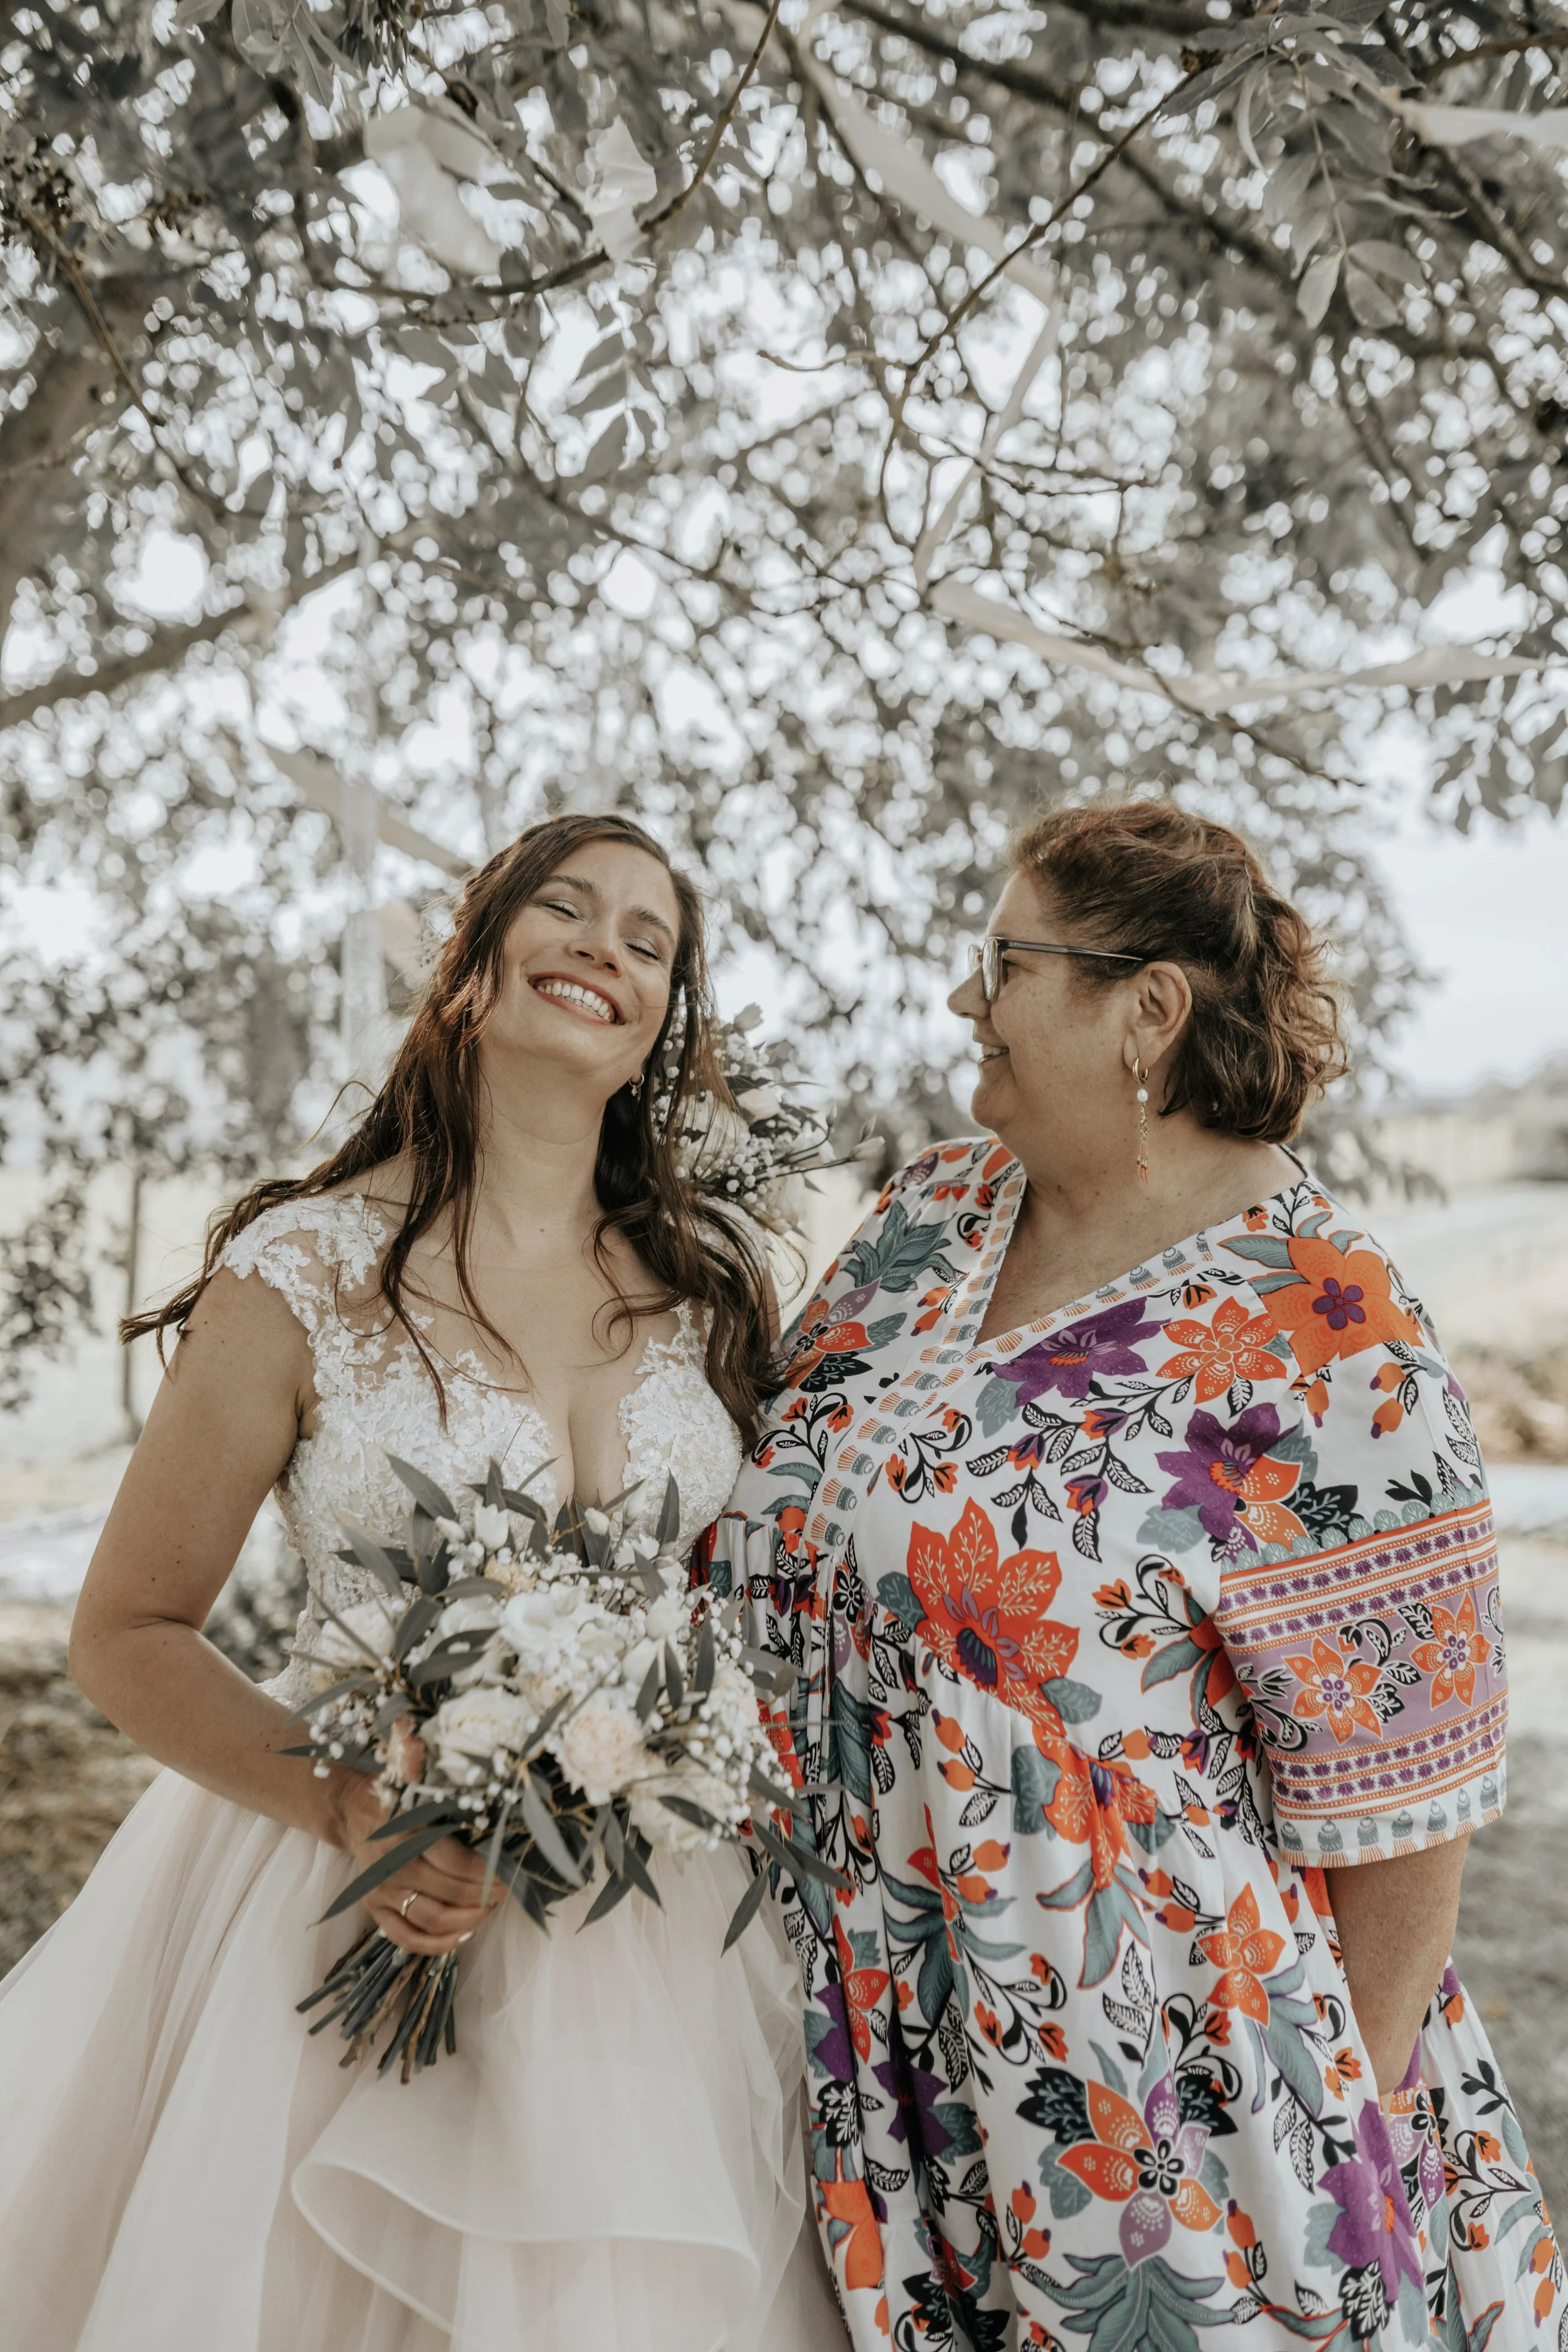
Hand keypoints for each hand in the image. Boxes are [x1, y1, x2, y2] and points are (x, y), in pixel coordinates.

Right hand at [336, 1774, 502, 1955]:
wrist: (358, 1816)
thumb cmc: (403, 1806)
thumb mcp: (427, 1799)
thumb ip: (456, 1810)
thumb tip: (496, 1832)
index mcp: (410, 1833)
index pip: (457, 1862)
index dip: (487, 1872)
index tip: (506, 1873)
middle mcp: (395, 1865)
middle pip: (450, 1893)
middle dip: (484, 1896)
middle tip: (502, 1892)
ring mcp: (383, 1891)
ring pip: (433, 1919)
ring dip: (468, 1919)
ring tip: (487, 1909)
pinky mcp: (374, 1909)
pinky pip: (407, 1938)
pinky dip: (438, 1944)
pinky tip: (464, 1936)